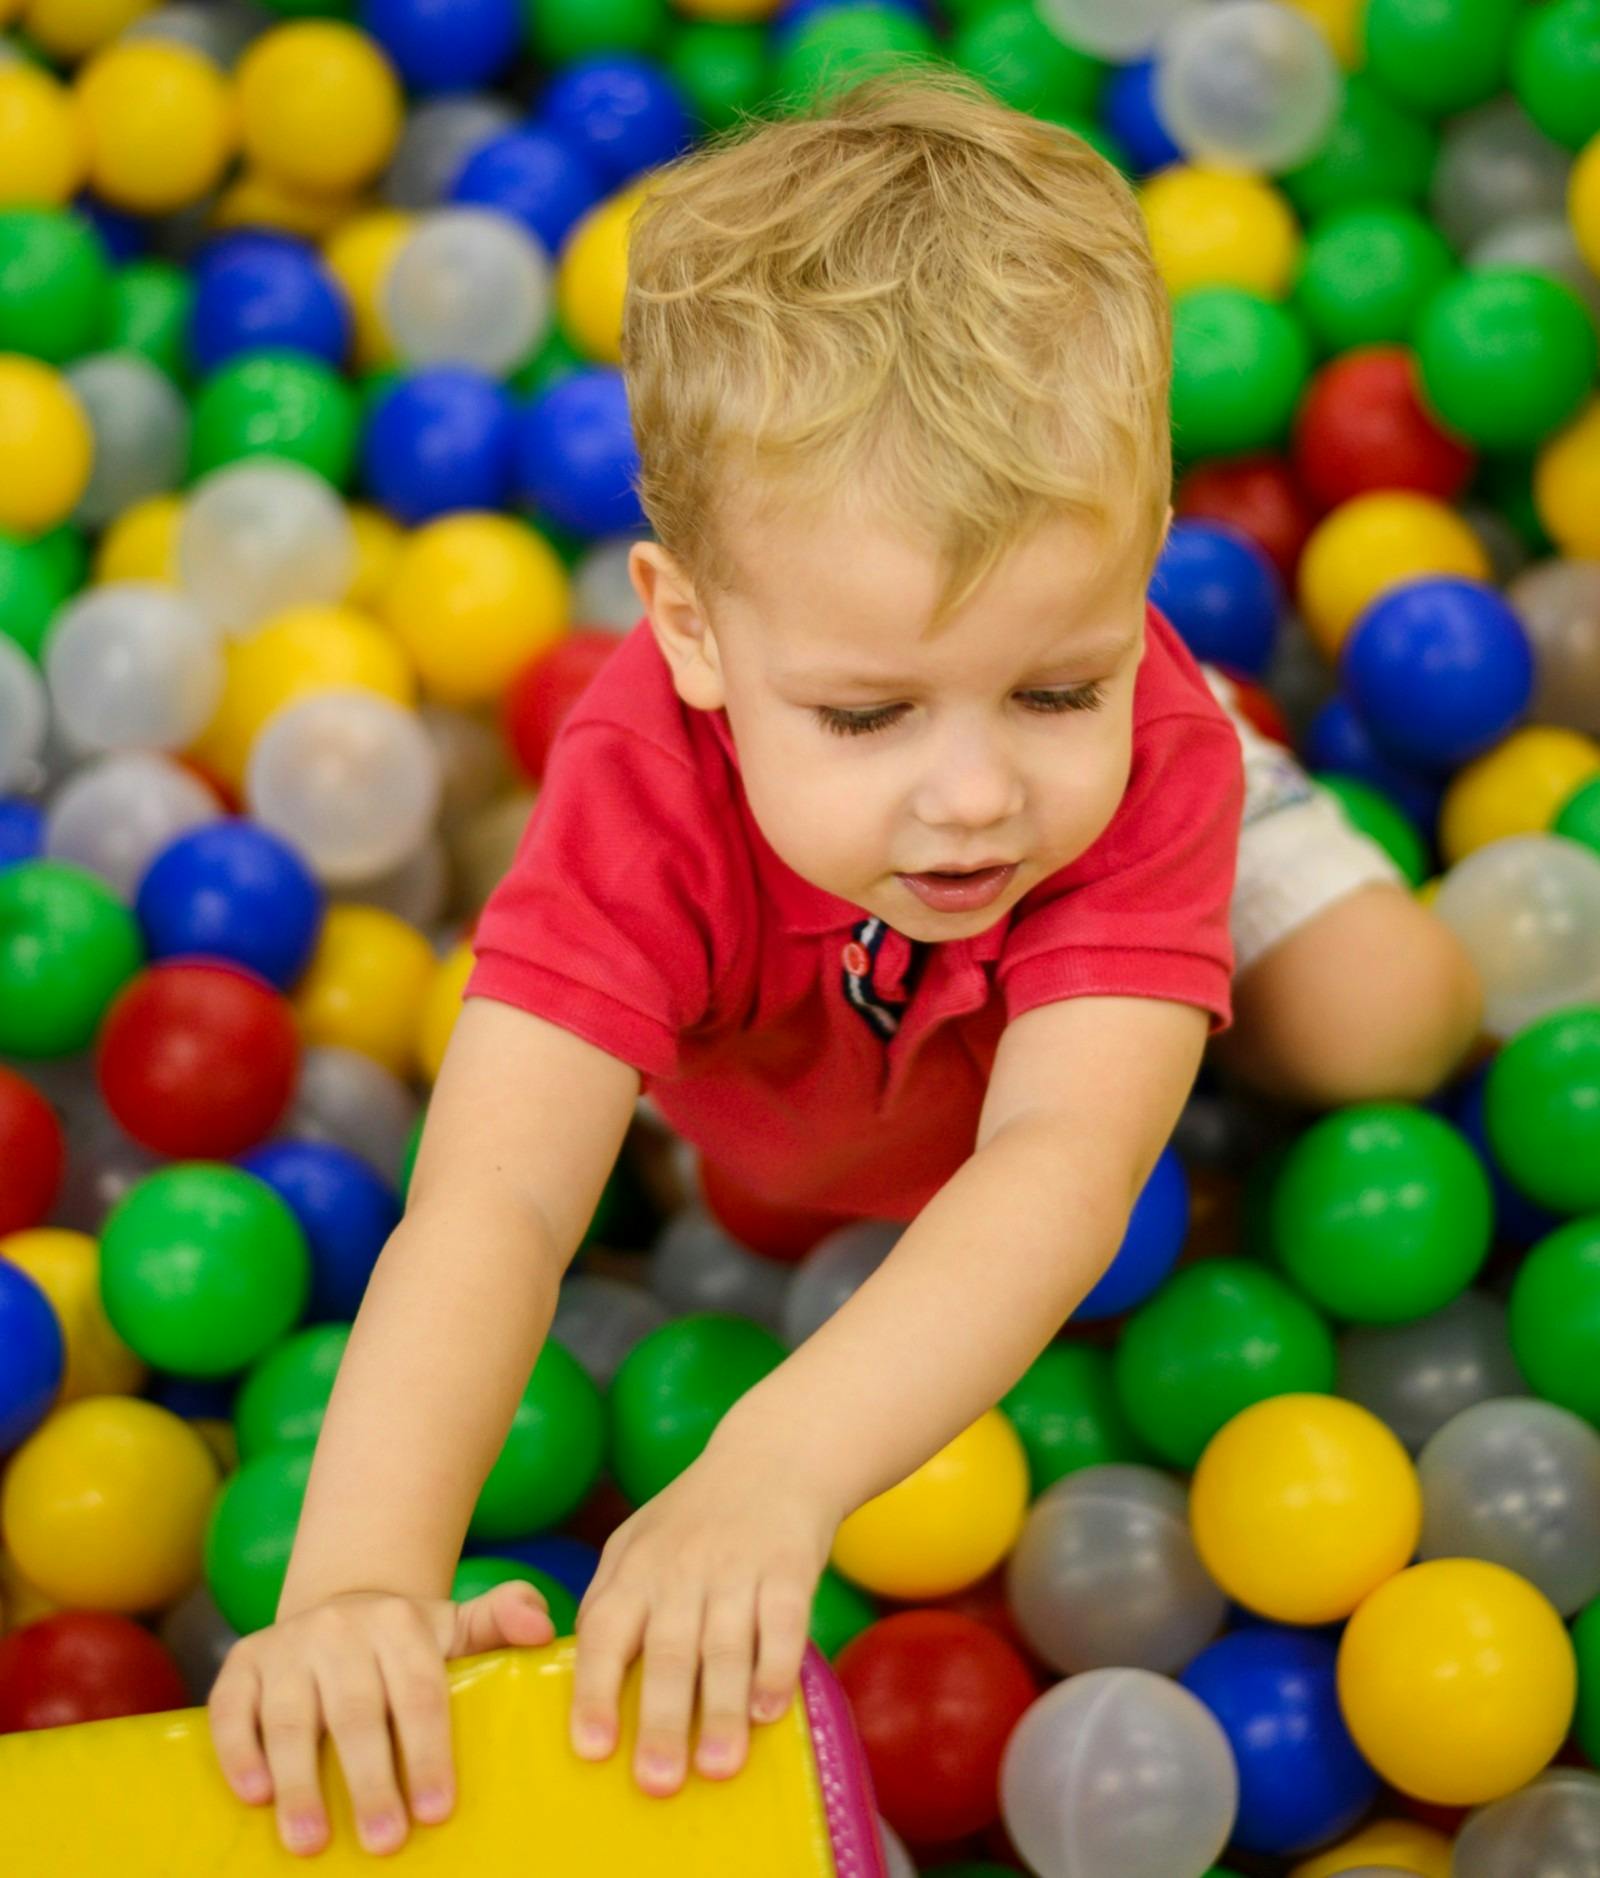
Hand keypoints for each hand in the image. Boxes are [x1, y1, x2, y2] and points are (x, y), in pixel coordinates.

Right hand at [208, 1580, 555, 1858]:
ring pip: (291, 1715)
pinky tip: (254, 1795)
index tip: (438, 1811)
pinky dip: (240, 1751)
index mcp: (401, 1624)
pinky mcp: (241, 1662)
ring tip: (312, 1842)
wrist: (339, 1609)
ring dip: (299, 1782)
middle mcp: (341, 1630)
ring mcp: (288, 1646)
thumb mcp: (456, 1629)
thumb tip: (542, 1626)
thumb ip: (500, 1622)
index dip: (429, 1752)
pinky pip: (232, 1708)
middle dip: (370, 1779)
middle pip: (356, 1710)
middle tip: (385, 1843)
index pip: (419, 1692)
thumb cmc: (408, 1646)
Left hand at [568, 1439, 838, 1794]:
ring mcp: (736, 1565)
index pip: (604, 1632)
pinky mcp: (789, 1564)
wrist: (773, 1456)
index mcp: (635, 1568)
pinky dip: (776, 1668)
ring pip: (725, 1644)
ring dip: (721, 1710)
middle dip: (662, 1719)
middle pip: (668, 1651)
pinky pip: (782, 1622)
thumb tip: (581, 1680)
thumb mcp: (637, 1544)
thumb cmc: (695, 1517)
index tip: (591, 1750)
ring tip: (717, 1769)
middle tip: (657, 1782)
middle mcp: (681, 1568)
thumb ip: (610, 1604)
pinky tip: (770, 1712)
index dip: (595, 1690)